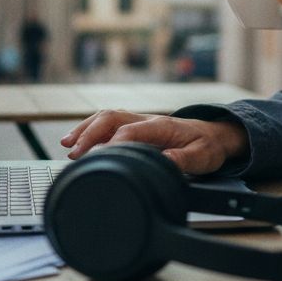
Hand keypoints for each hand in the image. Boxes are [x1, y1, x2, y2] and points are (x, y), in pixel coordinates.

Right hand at [59, 110, 249, 174]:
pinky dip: (91, 130)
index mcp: (162, 126)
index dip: (112, 143)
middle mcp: (148, 120)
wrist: (215, 134)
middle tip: (73, 152)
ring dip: (85, 129)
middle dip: (89, 133)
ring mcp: (140, 120)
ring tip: (66, 145)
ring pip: (106, 118)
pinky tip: (77, 142)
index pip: (131, 131)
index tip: (98, 157)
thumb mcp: (203, 156)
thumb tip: (163, 162)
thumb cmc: (208, 146)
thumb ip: (183, 160)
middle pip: (112, 119)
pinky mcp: (136, 126)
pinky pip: (109, 123)